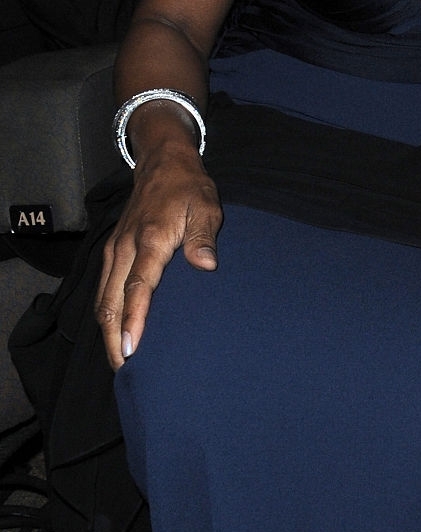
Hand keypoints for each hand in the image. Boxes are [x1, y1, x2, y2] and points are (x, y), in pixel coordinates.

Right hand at [96, 141, 221, 367]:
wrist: (163, 162)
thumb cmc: (188, 188)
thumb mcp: (206, 207)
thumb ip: (203, 237)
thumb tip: (206, 265)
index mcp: (149, 240)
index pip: (138, 288)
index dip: (134, 320)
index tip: (132, 348)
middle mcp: (126, 248)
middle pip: (111, 301)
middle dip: (114, 337)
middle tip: (124, 368)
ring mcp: (116, 249)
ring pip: (103, 298)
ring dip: (108, 329)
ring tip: (119, 359)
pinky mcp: (114, 251)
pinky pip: (104, 288)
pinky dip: (106, 312)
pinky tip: (114, 331)